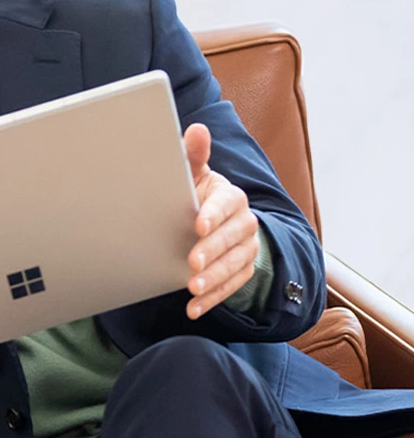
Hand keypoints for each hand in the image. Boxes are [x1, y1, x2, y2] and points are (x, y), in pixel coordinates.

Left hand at [183, 123, 261, 318]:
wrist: (213, 220)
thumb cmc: (196, 193)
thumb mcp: (193, 175)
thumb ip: (193, 155)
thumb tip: (197, 128)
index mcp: (232, 197)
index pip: (227, 206)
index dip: (213, 215)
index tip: (196, 225)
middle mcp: (245, 223)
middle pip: (232, 239)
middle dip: (212, 252)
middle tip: (191, 263)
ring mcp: (247, 249)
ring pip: (234, 266)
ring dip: (213, 279)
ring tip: (192, 288)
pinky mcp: (243, 270)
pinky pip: (232, 287)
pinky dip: (213, 299)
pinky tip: (194, 308)